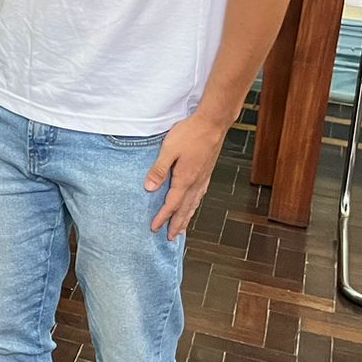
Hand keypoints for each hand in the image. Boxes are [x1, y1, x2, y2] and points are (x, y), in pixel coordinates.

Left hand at [145, 113, 226, 240]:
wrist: (212, 124)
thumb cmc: (189, 134)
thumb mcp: (168, 150)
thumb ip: (158, 170)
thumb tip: (149, 188)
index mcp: (185, 179)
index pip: (172, 204)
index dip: (163, 217)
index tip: (155, 228)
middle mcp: (196, 183)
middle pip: (185, 209)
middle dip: (177, 224)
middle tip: (170, 238)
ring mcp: (203, 178)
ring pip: (194, 204)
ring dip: (187, 217)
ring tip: (182, 228)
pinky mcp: (207, 172)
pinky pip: (200, 195)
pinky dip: (195, 205)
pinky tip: (194, 205)